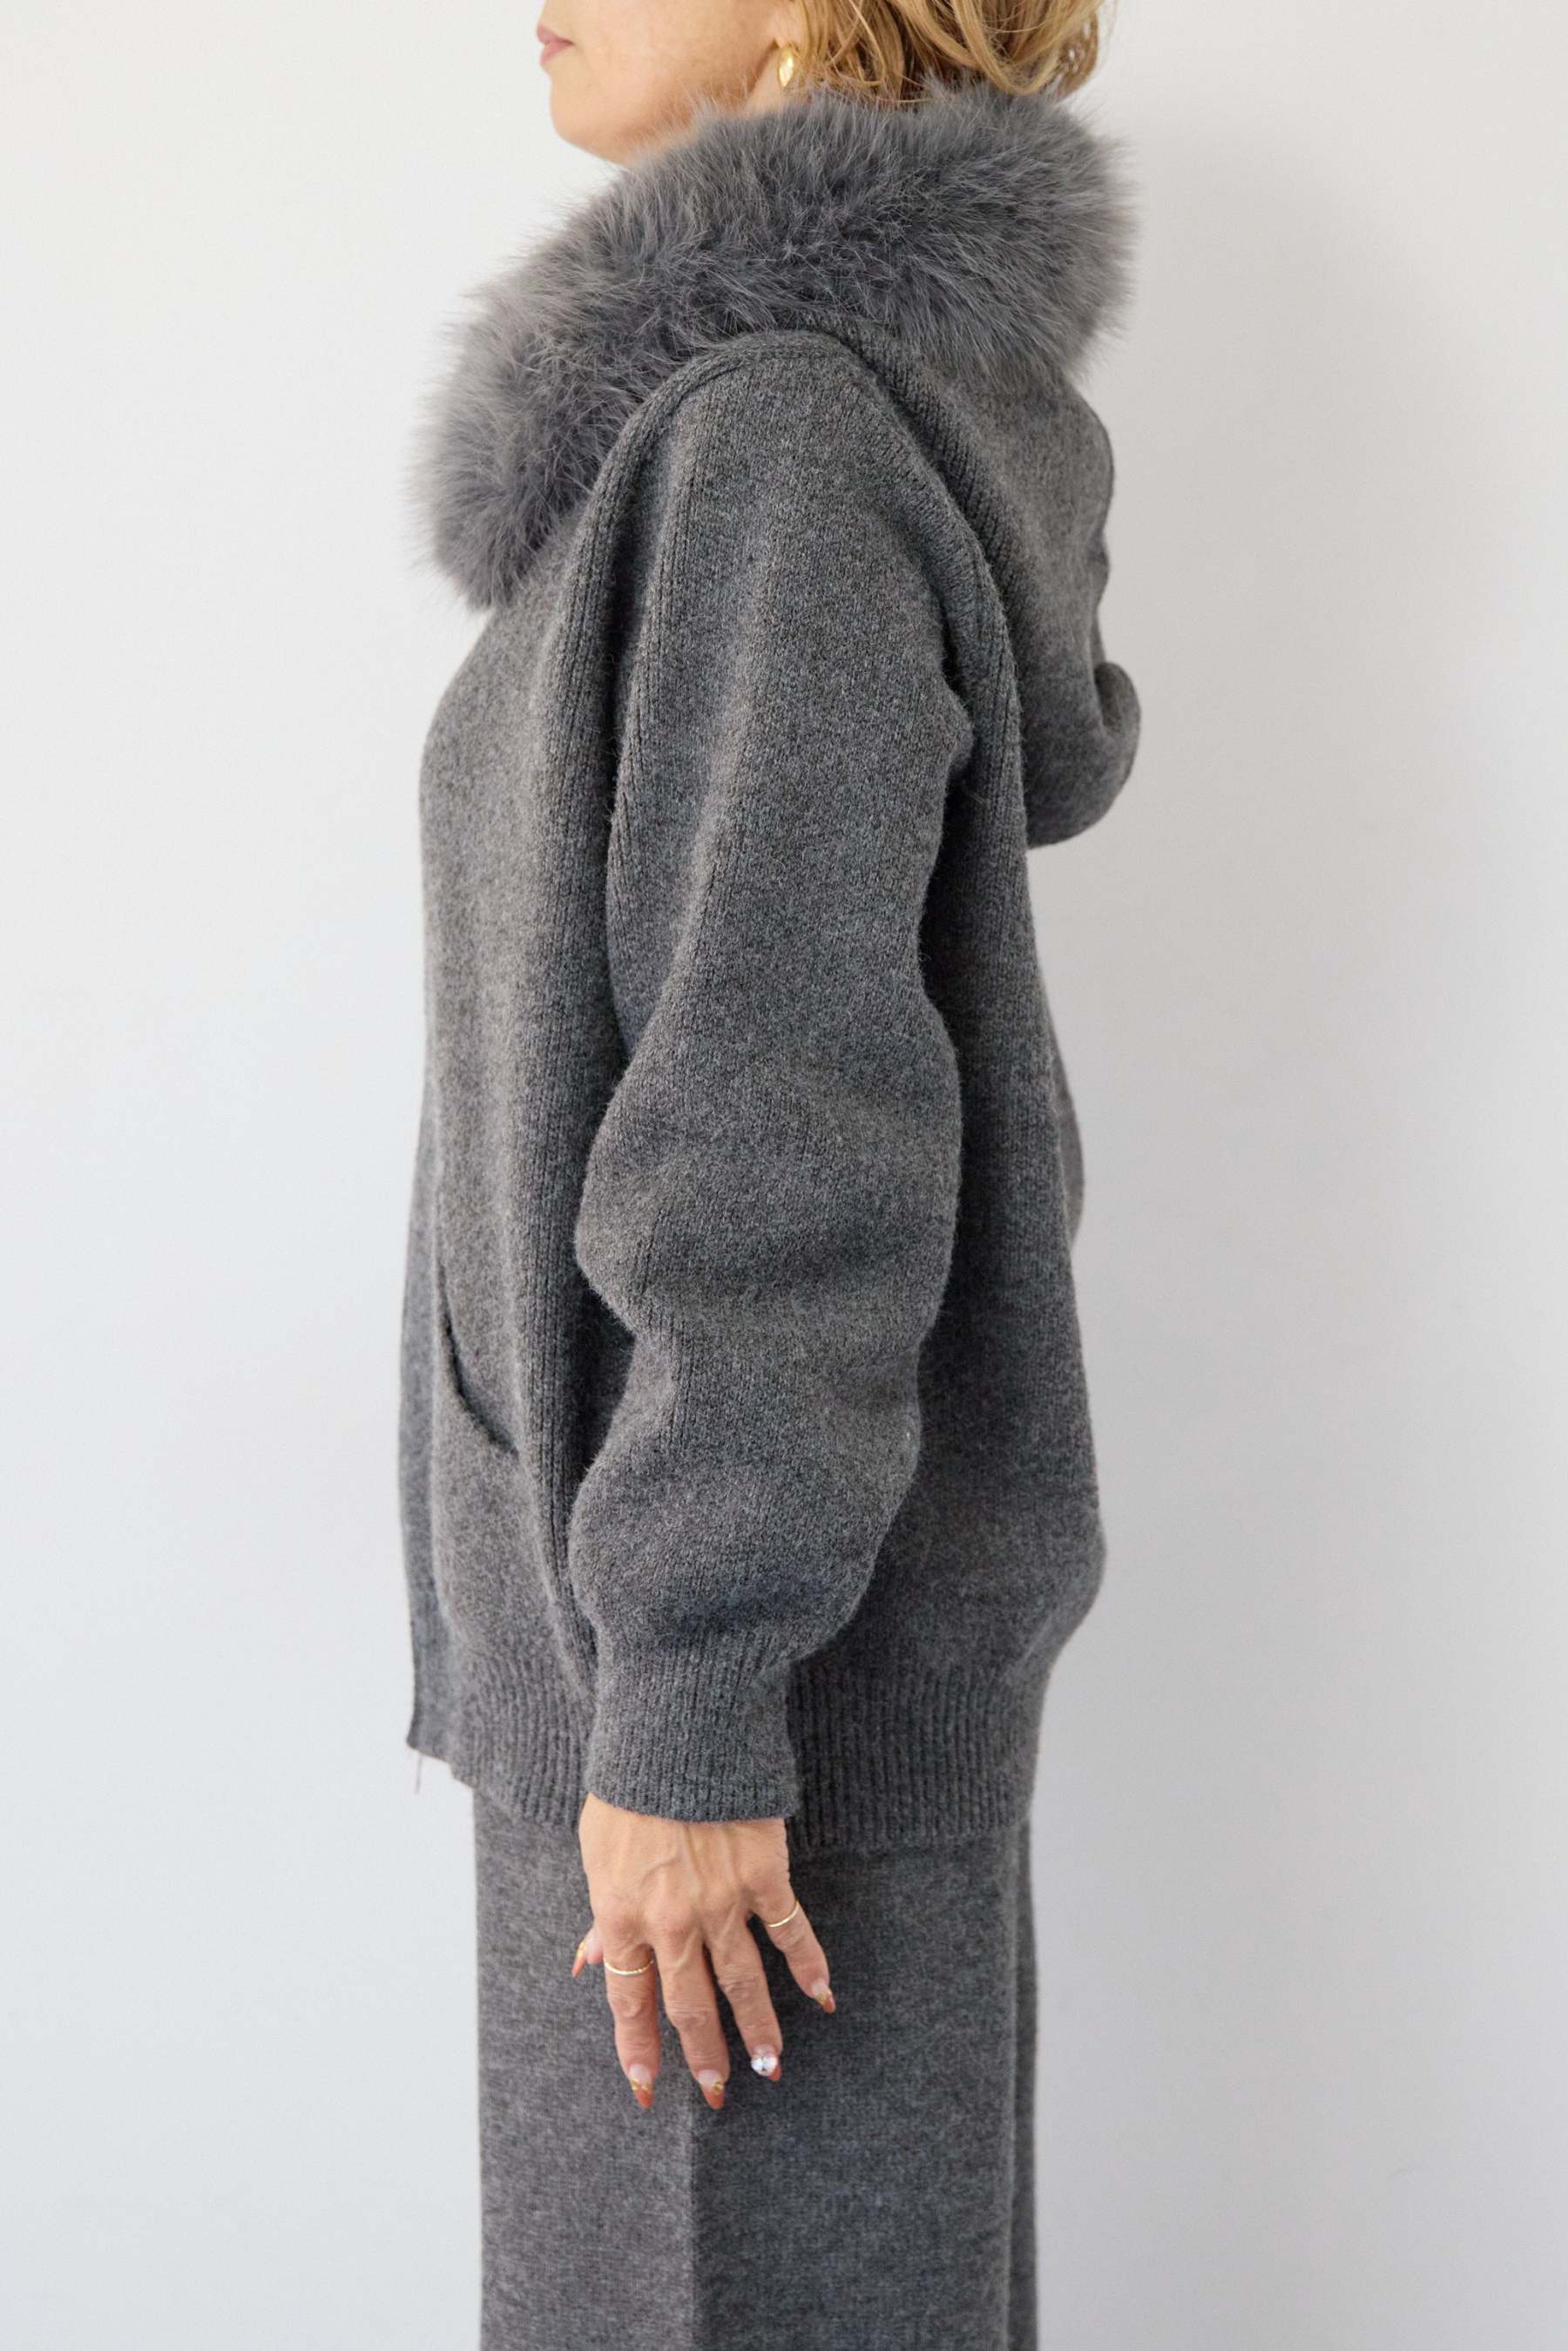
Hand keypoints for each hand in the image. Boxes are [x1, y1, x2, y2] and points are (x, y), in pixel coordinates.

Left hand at [573, 1791, 834, 2110]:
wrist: (676, 1733)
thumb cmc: (629, 1787)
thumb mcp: (597, 1851)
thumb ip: (602, 1914)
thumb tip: (587, 1962)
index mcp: (622, 1915)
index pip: (629, 2000)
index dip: (637, 2047)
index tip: (647, 2087)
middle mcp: (672, 1921)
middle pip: (689, 2005)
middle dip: (704, 2054)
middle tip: (718, 2091)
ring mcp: (720, 1901)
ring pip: (741, 1983)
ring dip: (758, 2030)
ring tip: (769, 2066)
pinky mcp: (762, 1875)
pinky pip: (789, 1933)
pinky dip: (808, 1966)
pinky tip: (823, 1997)